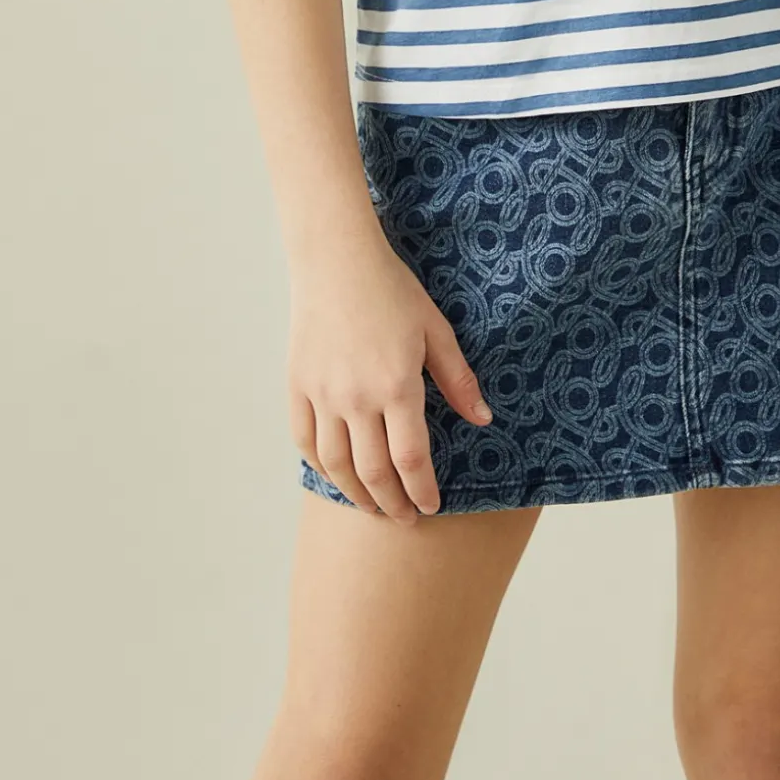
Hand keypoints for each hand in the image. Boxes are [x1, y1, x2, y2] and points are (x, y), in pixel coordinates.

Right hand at [286, 226, 493, 522]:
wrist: (336, 261)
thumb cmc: (391, 290)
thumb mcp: (435, 330)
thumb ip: (457, 379)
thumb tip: (482, 419)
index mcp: (397, 385)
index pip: (410, 459)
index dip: (421, 490)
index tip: (430, 506)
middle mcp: (356, 398)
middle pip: (373, 471)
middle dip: (391, 503)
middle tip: (404, 518)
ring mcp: (322, 394)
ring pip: (336, 464)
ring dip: (356, 493)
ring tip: (372, 505)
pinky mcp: (297, 385)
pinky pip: (305, 440)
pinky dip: (320, 465)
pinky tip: (335, 473)